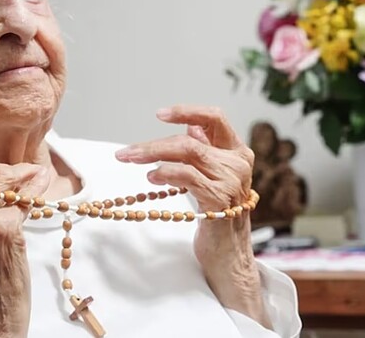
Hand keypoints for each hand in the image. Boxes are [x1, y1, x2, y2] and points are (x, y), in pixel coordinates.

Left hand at [114, 105, 253, 211]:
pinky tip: (152, 177)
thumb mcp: (212, 176)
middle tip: (126, 152)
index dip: (187, 111)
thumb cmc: (216, 213)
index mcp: (237, 151)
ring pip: (187, 153)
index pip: (216, 118)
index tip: (159, 114)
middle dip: (153, 144)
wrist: (229, 253)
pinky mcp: (220, 199)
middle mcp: (238, 163)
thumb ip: (205, 150)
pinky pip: (187, 176)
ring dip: (153, 154)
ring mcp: (231, 181)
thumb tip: (189, 126)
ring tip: (131, 160)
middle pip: (191, 140)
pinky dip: (165, 172)